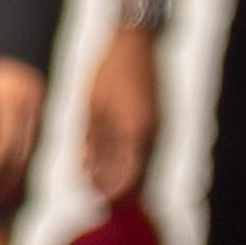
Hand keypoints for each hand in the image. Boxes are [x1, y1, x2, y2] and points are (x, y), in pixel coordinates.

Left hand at [77, 20, 158, 205]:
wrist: (136, 43)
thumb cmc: (110, 72)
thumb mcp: (94, 108)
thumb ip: (95, 143)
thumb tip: (89, 173)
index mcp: (136, 134)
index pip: (126, 181)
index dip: (108, 196)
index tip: (90, 201)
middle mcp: (152, 136)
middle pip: (136, 180)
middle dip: (112, 189)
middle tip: (87, 186)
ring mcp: (158, 129)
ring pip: (140, 168)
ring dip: (116, 173)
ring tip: (88, 167)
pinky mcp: (157, 123)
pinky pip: (142, 151)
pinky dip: (121, 157)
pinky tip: (99, 151)